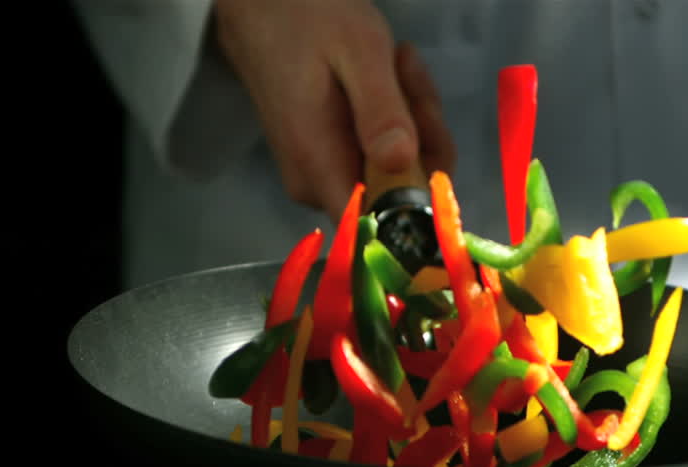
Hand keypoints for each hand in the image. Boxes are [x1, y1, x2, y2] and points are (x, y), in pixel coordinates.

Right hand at [214, 0, 456, 217]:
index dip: (420, 195)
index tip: (425, 130)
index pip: (380, 223)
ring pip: (396, 170)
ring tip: (397, 62)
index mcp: (319, 166)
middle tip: (408, 74)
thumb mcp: (358, 52)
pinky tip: (388, 75)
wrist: (262, 3)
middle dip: (421, 134)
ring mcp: (322, 173)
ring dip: (411, 117)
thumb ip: (379, 109)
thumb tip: (401, 164)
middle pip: (398, 192)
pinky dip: (395, 117)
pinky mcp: (329, 158)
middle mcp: (317, 184)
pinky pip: (380, 154)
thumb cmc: (307, 17)